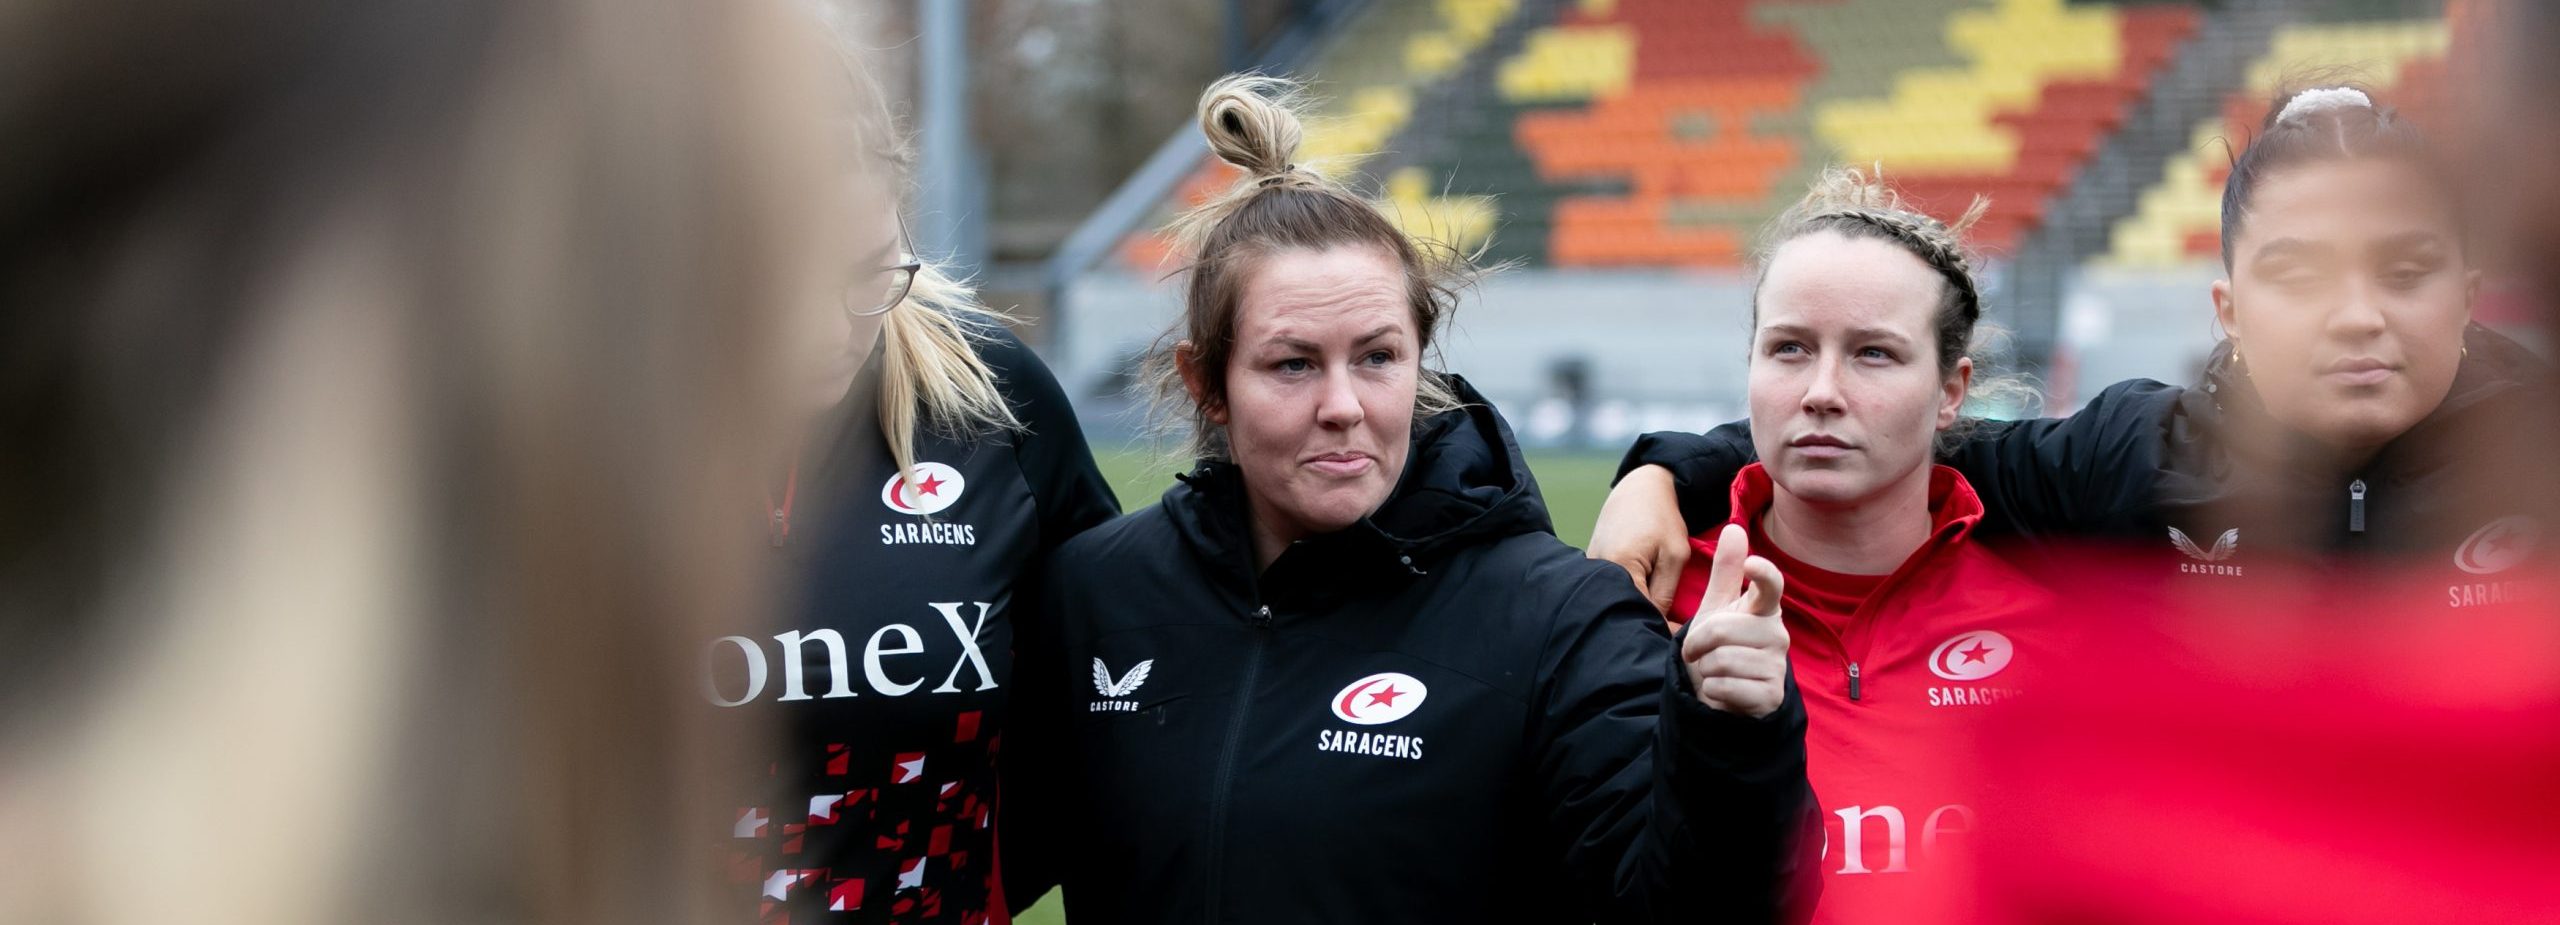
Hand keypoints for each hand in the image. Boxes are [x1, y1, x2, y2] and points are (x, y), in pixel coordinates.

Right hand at [1587, 465, 1692, 618]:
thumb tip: (1663, 630)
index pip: (1638, 614)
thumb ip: (1666, 595)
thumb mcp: (1675, 555)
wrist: (1639, 488)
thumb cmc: (1662, 518)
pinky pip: (1607, 592)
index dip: (1659, 627)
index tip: (1679, 634)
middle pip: (1621, 612)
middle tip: (1667, 624)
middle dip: (1643, 620)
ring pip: (1613, 603)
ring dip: (1632, 608)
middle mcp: (1596, 571)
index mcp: (1619, 567)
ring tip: (1652, 605)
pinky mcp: (1590, 568)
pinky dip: (1623, 596)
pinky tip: (1638, 592)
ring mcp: (1589, 570)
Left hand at [1682, 524, 1788, 718]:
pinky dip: (1712, 690)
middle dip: (1698, 644)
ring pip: (1721, 660)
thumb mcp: (1716, 607)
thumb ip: (1726, 571)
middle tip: (1702, 653)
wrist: (1721, 694)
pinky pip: (1724, 686)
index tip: (1751, 564)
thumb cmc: (1720, 647)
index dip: (1763, 573)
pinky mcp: (1770, 695)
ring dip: (1705, 669)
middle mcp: (1777, 634)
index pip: (1772, 585)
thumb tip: (1734, 528)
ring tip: (1715, 672)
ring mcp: (1777, 666)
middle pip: (1722, 629)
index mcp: (1764, 609)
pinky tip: (1723, 691)